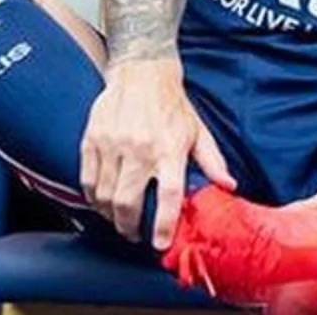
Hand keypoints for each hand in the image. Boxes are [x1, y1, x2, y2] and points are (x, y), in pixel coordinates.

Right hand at [80, 59, 235, 247]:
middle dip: (130, 228)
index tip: (160, 244)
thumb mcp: (198, 132)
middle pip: (128, 203)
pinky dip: (92, 197)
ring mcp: (112, 144)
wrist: (142, 71)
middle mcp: (139, 148)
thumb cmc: (172, 105)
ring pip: (104, 196)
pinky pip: (87, 179)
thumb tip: (229, 186)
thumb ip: (212, 162)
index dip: (164, 226)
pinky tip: (102, 201)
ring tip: (119, 221)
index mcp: (169, 149)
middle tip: (134, 235)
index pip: (167, 197)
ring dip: (110, 216)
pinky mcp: (92, 139)